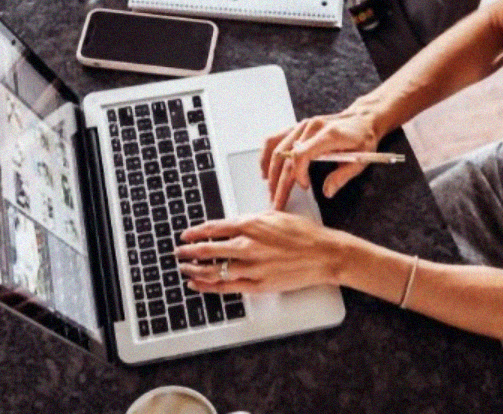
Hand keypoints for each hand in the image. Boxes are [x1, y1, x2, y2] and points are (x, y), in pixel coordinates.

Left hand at [175, 211, 349, 293]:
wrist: (324, 254)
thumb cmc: (304, 234)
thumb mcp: (275, 216)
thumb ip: (251, 221)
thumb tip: (232, 225)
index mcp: (251, 224)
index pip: (214, 228)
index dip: (196, 232)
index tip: (186, 234)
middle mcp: (248, 245)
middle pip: (207, 248)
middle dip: (188, 251)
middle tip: (178, 252)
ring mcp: (252, 266)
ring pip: (212, 269)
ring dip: (194, 269)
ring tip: (183, 269)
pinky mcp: (258, 284)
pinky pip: (226, 287)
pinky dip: (208, 286)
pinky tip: (197, 285)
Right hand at [261, 109, 379, 209]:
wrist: (363, 118)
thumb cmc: (363, 138)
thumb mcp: (361, 160)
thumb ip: (342, 176)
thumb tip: (327, 192)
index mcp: (328, 134)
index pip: (301, 154)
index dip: (298, 174)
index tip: (304, 187)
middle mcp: (311, 127)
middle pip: (285, 156)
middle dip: (279, 182)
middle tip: (278, 202)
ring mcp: (302, 125)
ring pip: (276, 148)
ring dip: (270, 171)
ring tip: (270, 190)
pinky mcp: (298, 127)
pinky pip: (275, 139)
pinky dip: (266, 155)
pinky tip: (265, 170)